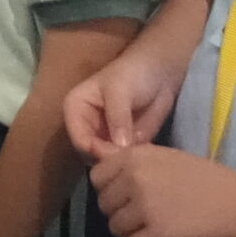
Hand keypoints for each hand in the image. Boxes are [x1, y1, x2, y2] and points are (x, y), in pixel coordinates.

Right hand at [66, 47, 185, 158]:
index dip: (95, 150)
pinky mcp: (123, 144)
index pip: (78, 138)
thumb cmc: (133, 74)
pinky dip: (134, 163)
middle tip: (131, 160)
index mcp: (75, 109)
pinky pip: (124, 161)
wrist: (160, 72)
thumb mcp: (121, 91)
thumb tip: (120, 146)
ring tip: (140, 158)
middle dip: (109, 160)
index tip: (118, 155)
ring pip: (106, 161)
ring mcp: (105, 137)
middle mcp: (86, 126)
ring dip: (122, 164)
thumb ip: (118, 118)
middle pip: (90, 154)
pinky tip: (147, 158)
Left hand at [92, 144, 235, 236]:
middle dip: (119, 213)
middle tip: (141, 218)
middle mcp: (134, 178)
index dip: (109, 189)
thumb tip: (103, 173)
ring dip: (129, 233)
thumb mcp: (165, 157)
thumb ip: (134, 164)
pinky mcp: (158, 235)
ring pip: (115, 228)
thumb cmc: (205, 178)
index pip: (97, 176)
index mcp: (135, 156)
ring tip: (149, 231)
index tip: (126, 197)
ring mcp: (145, 207)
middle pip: (104, 204)